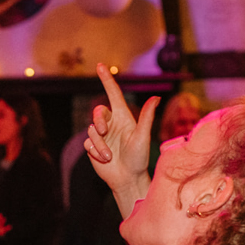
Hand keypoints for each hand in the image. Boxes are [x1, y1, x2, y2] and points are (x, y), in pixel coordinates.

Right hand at [86, 63, 156, 209]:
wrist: (127, 178)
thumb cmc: (139, 158)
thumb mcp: (143, 137)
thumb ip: (147, 117)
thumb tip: (156, 97)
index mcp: (124, 118)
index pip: (113, 94)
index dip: (106, 80)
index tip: (99, 66)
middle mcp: (111, 124)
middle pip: (98, 112)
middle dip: (99, 119)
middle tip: (104, 130)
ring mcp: (101, 136)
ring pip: (91, 130)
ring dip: (100, 144)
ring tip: (110, 156)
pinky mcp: (93, 147)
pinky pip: (87, 142)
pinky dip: (95, 151)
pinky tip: (104, 159)